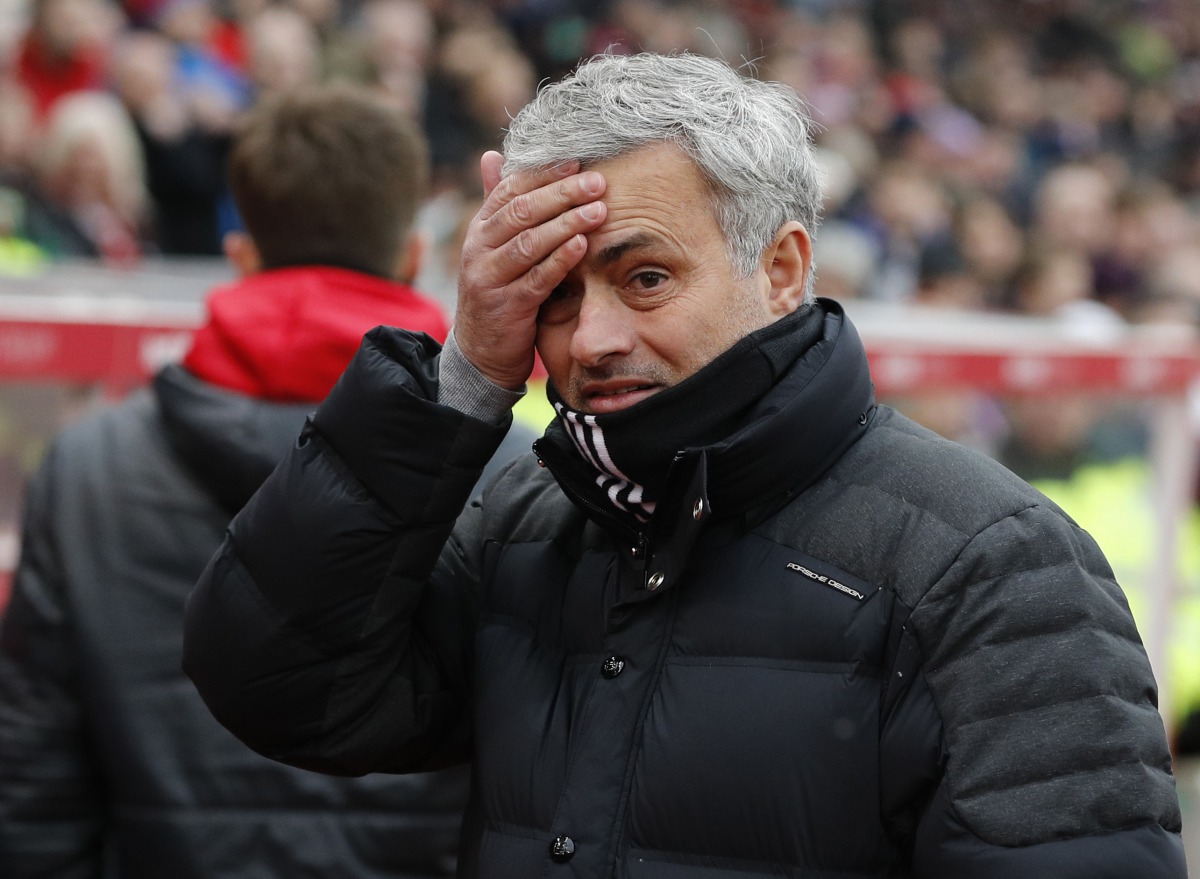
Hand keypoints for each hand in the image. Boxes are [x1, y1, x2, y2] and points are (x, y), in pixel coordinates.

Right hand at [453, 150, 606, 389]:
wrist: (482, 352)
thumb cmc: (498, 292)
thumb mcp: (494, 248)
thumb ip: (498, 205)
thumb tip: (492, 155)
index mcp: (480, 229)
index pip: (510, 190)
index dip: (544, 174)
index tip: (577, 162)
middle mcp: (479, 249)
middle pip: (522, 212)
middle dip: (562, 194)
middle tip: (597, 182)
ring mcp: (490, 278)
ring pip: (530, 242)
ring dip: (567, 224)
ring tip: (598, 210)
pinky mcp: (506, 306)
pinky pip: (536, 279)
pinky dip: (560, 260)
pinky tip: (583, 245)